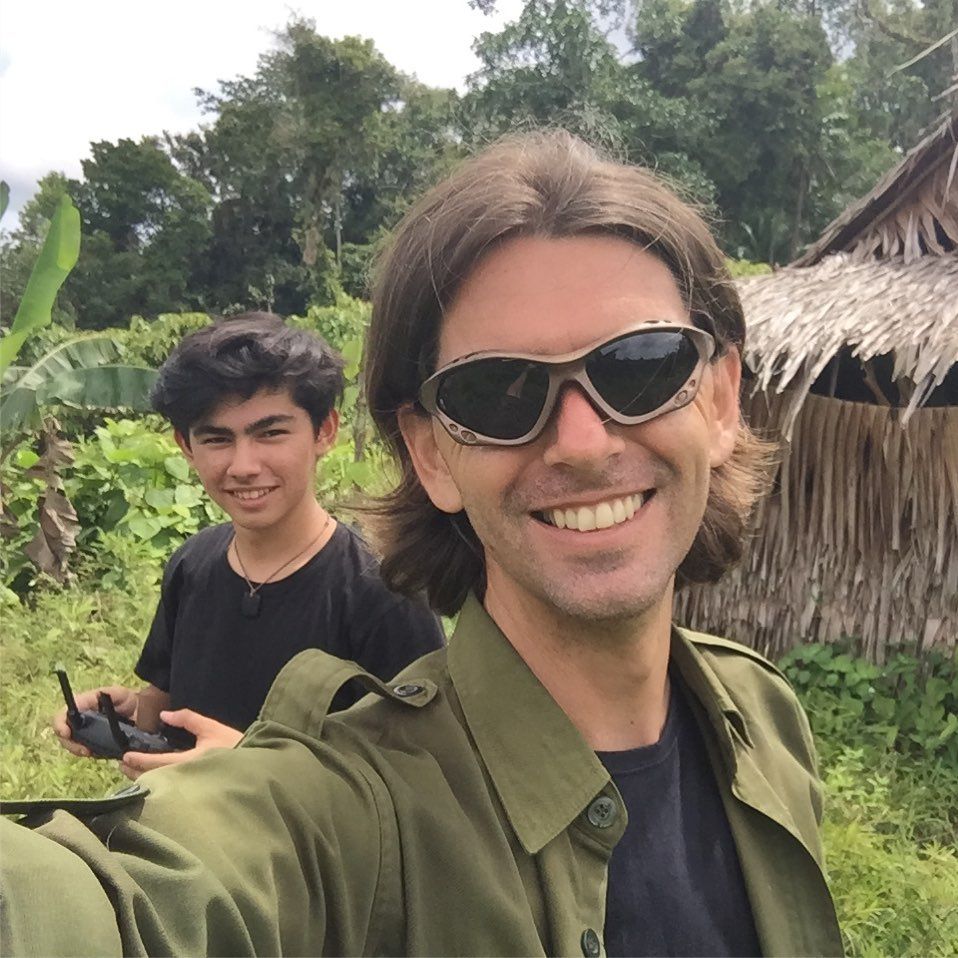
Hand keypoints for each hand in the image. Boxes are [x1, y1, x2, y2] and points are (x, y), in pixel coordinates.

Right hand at [53, 685, 138, 758]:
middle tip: (83, 750)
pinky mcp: (94, 744)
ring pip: (73, 745)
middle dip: (70, 743)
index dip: (59, 724)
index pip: (62, 715)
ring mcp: (86, 733)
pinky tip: (96, 754)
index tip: (66, 733)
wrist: (143, 712)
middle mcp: (80, 720)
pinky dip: (90, 754)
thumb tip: (87, 700)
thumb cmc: (128, 699)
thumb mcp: (117, 693)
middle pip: (64, 734)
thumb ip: (104, 694)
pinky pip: (86, 751)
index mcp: (82, 706)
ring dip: (78, 750)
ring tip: (90, 753)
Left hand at [119, 710, 243, 779]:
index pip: (157, 762)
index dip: (138, 760)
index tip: (124, 756)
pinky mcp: (193, 793)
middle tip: (122, 764)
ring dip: (143, 778)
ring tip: (133, 771)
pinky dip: (156, 782)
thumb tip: (164, 716)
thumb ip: (188, 719)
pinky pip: (168, 789)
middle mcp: (187, 778)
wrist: (255, 769)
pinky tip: (151, 779)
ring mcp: (189, 789)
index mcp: (191, 761)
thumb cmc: (235, 746)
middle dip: (135, 771)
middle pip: (153, 778)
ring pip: (159, 786)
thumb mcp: (212, 728)